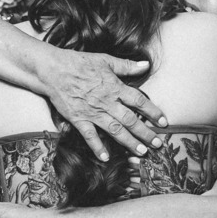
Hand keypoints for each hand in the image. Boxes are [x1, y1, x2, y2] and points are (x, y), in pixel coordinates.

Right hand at [38, 50, 166, 159]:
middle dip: (145, 132)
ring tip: (141, 152)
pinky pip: (90, 136)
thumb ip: (127, 66)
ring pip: (115, 130)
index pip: (139, 101)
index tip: (163, 122)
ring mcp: (93, 112)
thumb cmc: (79, 63)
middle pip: (130, 119)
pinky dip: (97, 147)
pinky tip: (106, 158)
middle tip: (157, 144)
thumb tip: (146, 65)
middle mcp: (106, 102)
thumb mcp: (105, 59)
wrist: (53, 70)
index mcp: (115, 87)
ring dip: (129, 142)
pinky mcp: (79, 119)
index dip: (153, 112)